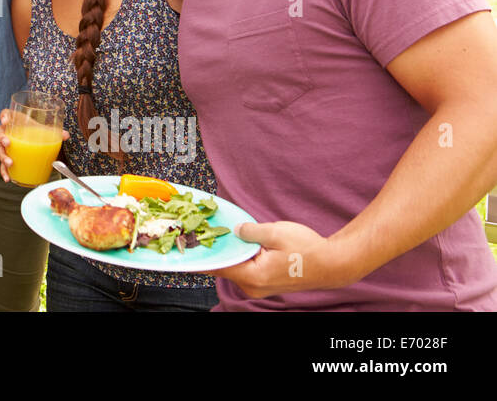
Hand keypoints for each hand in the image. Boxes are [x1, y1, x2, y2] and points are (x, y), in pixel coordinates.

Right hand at [0, 108, 68, 181]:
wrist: (30, 136)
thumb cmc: (33, 130)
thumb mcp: (42, 129)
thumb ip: (53, 131)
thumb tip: (66, 135)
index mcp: (14, 121)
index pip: (5, 114)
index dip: (4, 116)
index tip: (6, 120)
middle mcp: (7, 132)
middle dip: (2, 138)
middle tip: (8, 143)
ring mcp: (5, 145)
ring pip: (0, 150)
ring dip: (3, 157)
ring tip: (10, 163)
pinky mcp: (7, 156)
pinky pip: (2, 164)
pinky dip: (4, 171)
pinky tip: (8, 178)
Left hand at [210, 220, 354, 296]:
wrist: (333, 264)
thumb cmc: (307, 249)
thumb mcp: (275, 232)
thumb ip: (250, 231)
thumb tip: (235, 230)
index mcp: (253, 276)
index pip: (218, 267)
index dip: (200, 257)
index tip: (184, 251)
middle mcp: (253, 286)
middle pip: (225, 268)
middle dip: (214, 251)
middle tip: (198, 233)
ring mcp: (260, 287)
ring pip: (236, 268)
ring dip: (228, 254)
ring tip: (216, 235)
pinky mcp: (266, 283)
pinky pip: (246, 269)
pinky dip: (240, 257)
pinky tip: (237, 243)